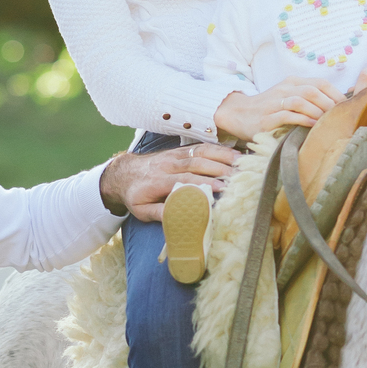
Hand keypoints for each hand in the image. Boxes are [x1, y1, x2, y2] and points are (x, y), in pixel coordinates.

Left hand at [100, 143, 238, 222]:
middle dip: (219, 169)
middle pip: (197, 164)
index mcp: (159, 180)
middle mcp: (169, 165)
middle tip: (239, 176)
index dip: (204, 183)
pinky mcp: (180, 151)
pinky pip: (201, 147)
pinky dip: (218, 149)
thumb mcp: (141, 210)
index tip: (222, 188)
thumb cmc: (136, 195)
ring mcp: (175, 155)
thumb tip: (179, 219)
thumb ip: (159, 213)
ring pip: (201, 153)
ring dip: (222, 156)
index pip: (185, 180)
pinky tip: (233, 153)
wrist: (124, 173)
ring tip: (241, 162)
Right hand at [214, 77, 340, 141]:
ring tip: (327, 123)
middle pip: (313, 90)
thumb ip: (309, 98)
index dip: (336, 94)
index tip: (347, 107)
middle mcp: (285, 89)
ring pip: (302, 100)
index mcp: (292, 82)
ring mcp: (275, 102)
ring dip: (318, 112)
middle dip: (330, 104)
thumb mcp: (289, 97)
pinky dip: (303, 120)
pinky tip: (312, 126)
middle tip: (339, 118)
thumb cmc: (269, 108)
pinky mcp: (267, 117)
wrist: (238, 114)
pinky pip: (288, 115)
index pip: (320, 83)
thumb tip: (337, 106)